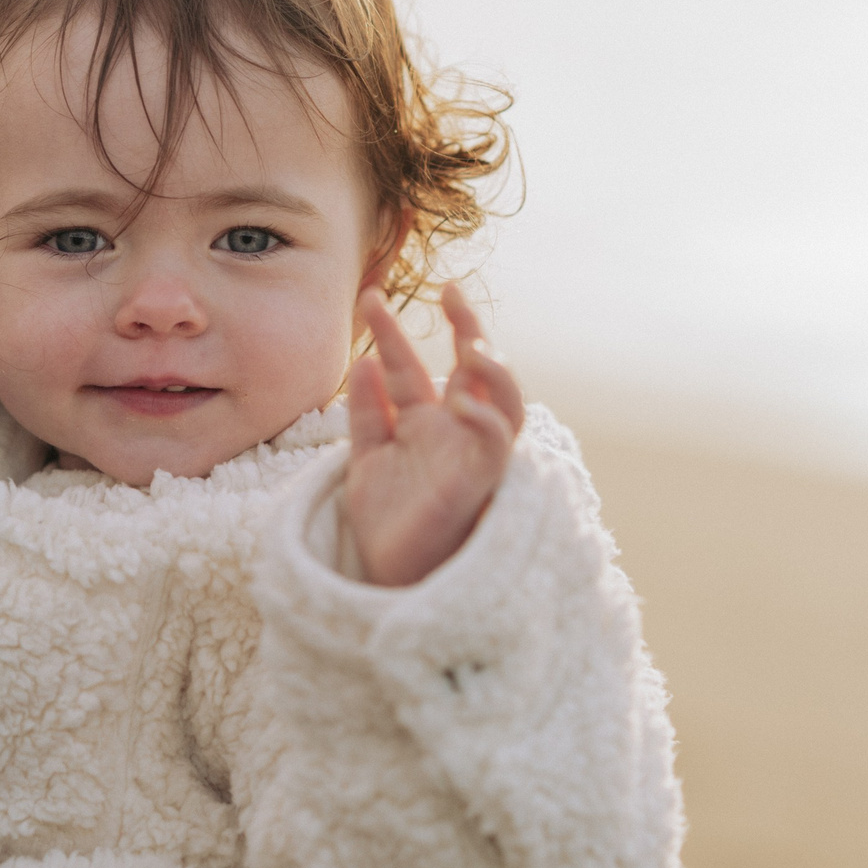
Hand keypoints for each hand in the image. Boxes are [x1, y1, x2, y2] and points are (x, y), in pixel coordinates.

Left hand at [342, 283, 523, 587]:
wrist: (389, 579)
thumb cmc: (386, 523)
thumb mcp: (365, 459)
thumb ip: (366, 414)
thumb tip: (363, 361)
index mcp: (422, 423)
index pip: (411, 367)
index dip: (392, 333)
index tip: (369, 297)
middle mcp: (452, 432)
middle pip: (472, 369)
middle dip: (467, 326)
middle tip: (449, 289)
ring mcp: (470, 454)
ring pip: (504, 399)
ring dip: (494, 368)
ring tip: (469, 345)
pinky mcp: (479, 482)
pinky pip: (497, 444)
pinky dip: (484, 418)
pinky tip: (462, 400)